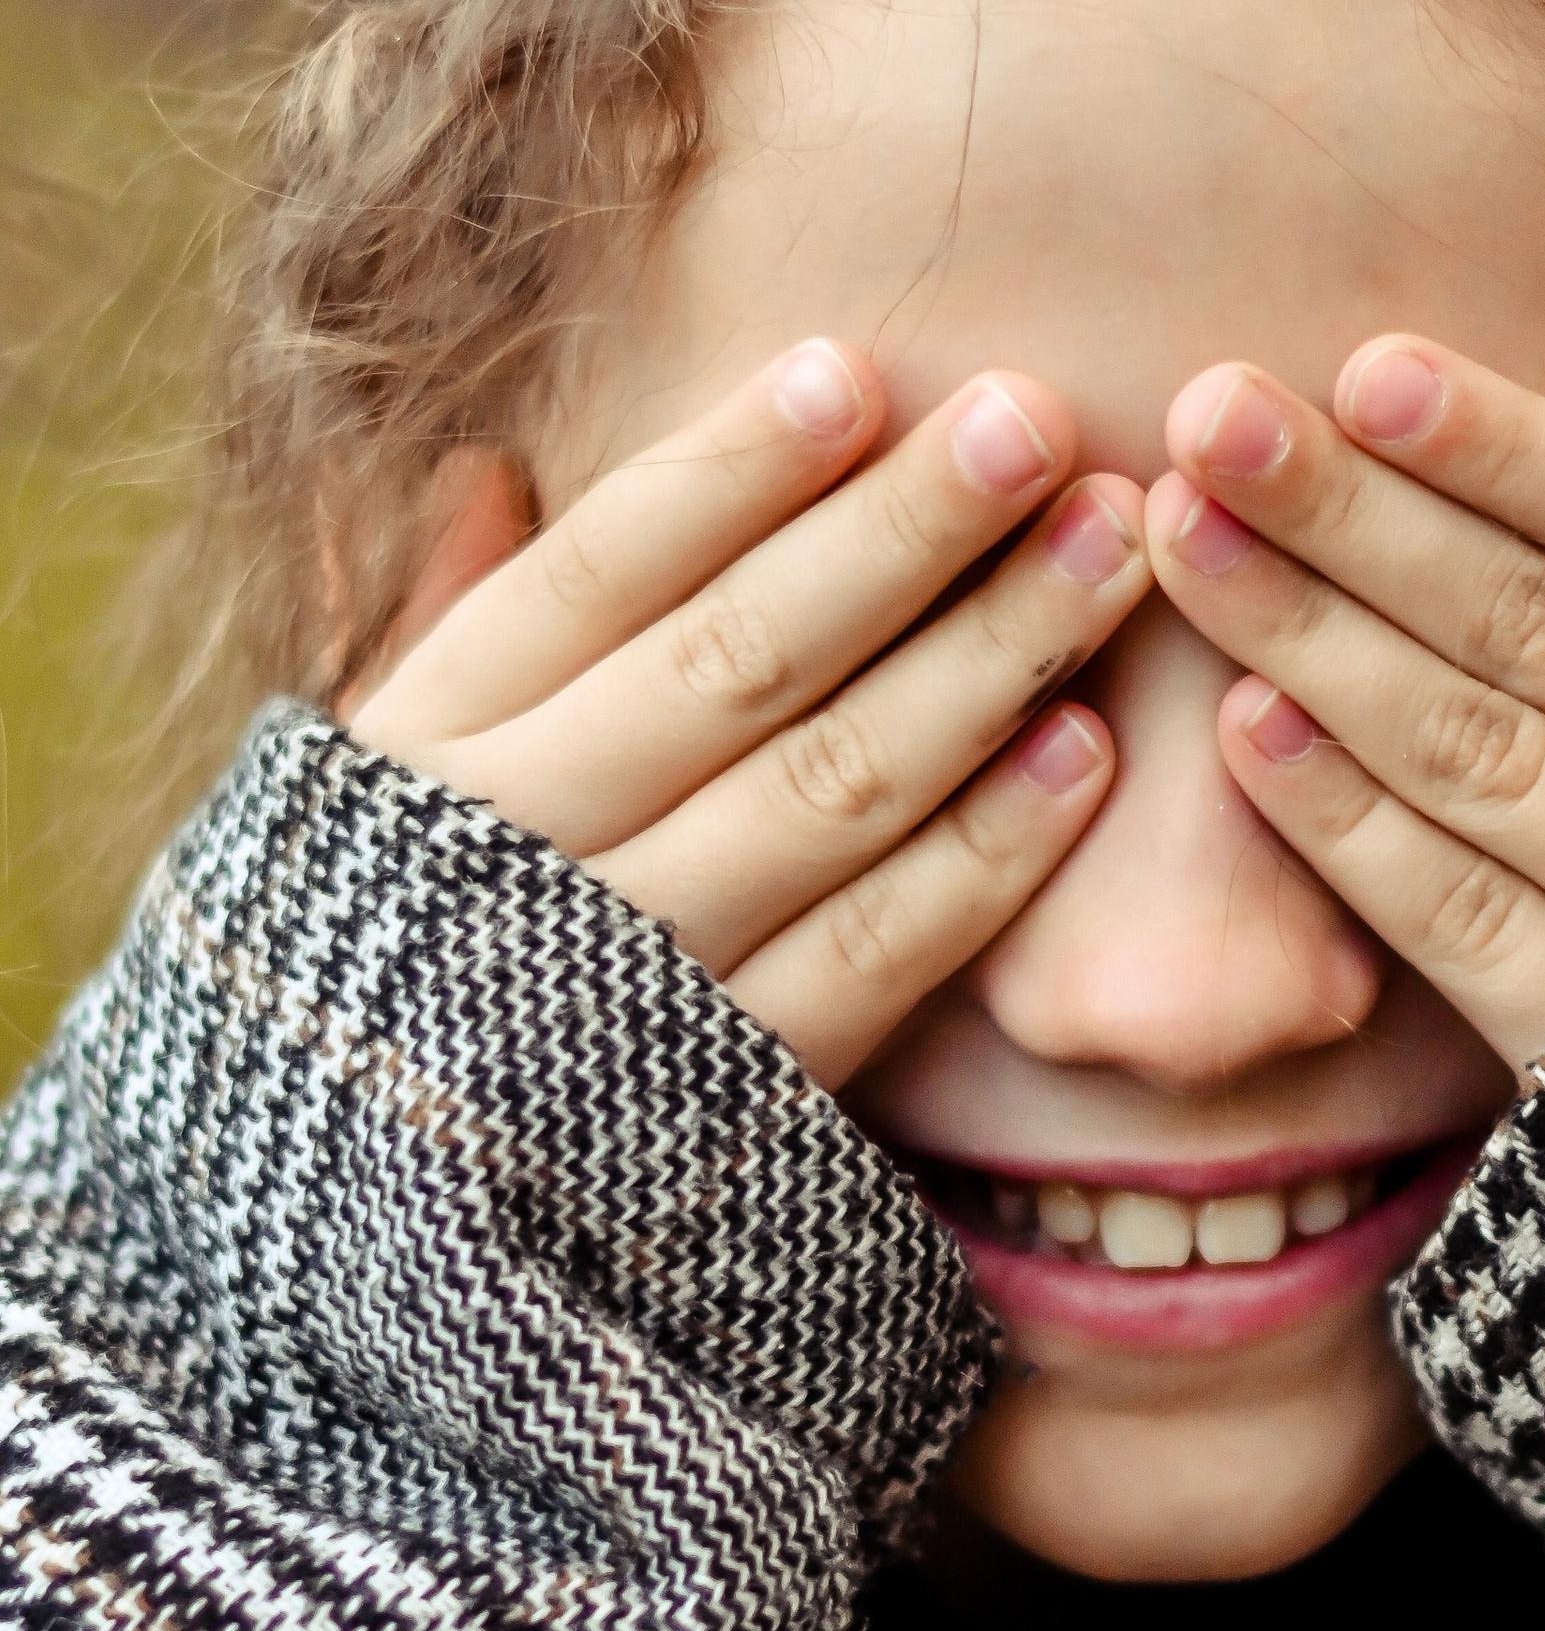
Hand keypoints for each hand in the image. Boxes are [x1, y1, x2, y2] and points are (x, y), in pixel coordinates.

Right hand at [351, 339, 1152, 1088]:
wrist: (356, 1256)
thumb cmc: (380, 978)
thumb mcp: (353, 808)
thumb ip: (426, 641)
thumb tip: (482, 466)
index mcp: (425, 756)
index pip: (596, 575)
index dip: (734, 469)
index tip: (860, 373)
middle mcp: (523, 856)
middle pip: (741, 659)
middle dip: (903, 530)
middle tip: (1041, 418)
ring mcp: (631, 982)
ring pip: (832, 789)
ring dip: (984, 660)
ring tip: (1105, 553)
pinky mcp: (733, 1103)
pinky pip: (878, 955)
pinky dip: (986, 854)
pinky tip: (1081, 752)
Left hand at [1143, 336, 1544, 1077]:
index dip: (1517, 449)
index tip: (1374, 368)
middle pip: (1539, 625)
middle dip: (1361, 515)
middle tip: (1213, 416)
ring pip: (1478, 756)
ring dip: (1318, 641)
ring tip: (1188, 538)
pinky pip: (1454, 918)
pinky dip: (1345, 823)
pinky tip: (1244, 727)